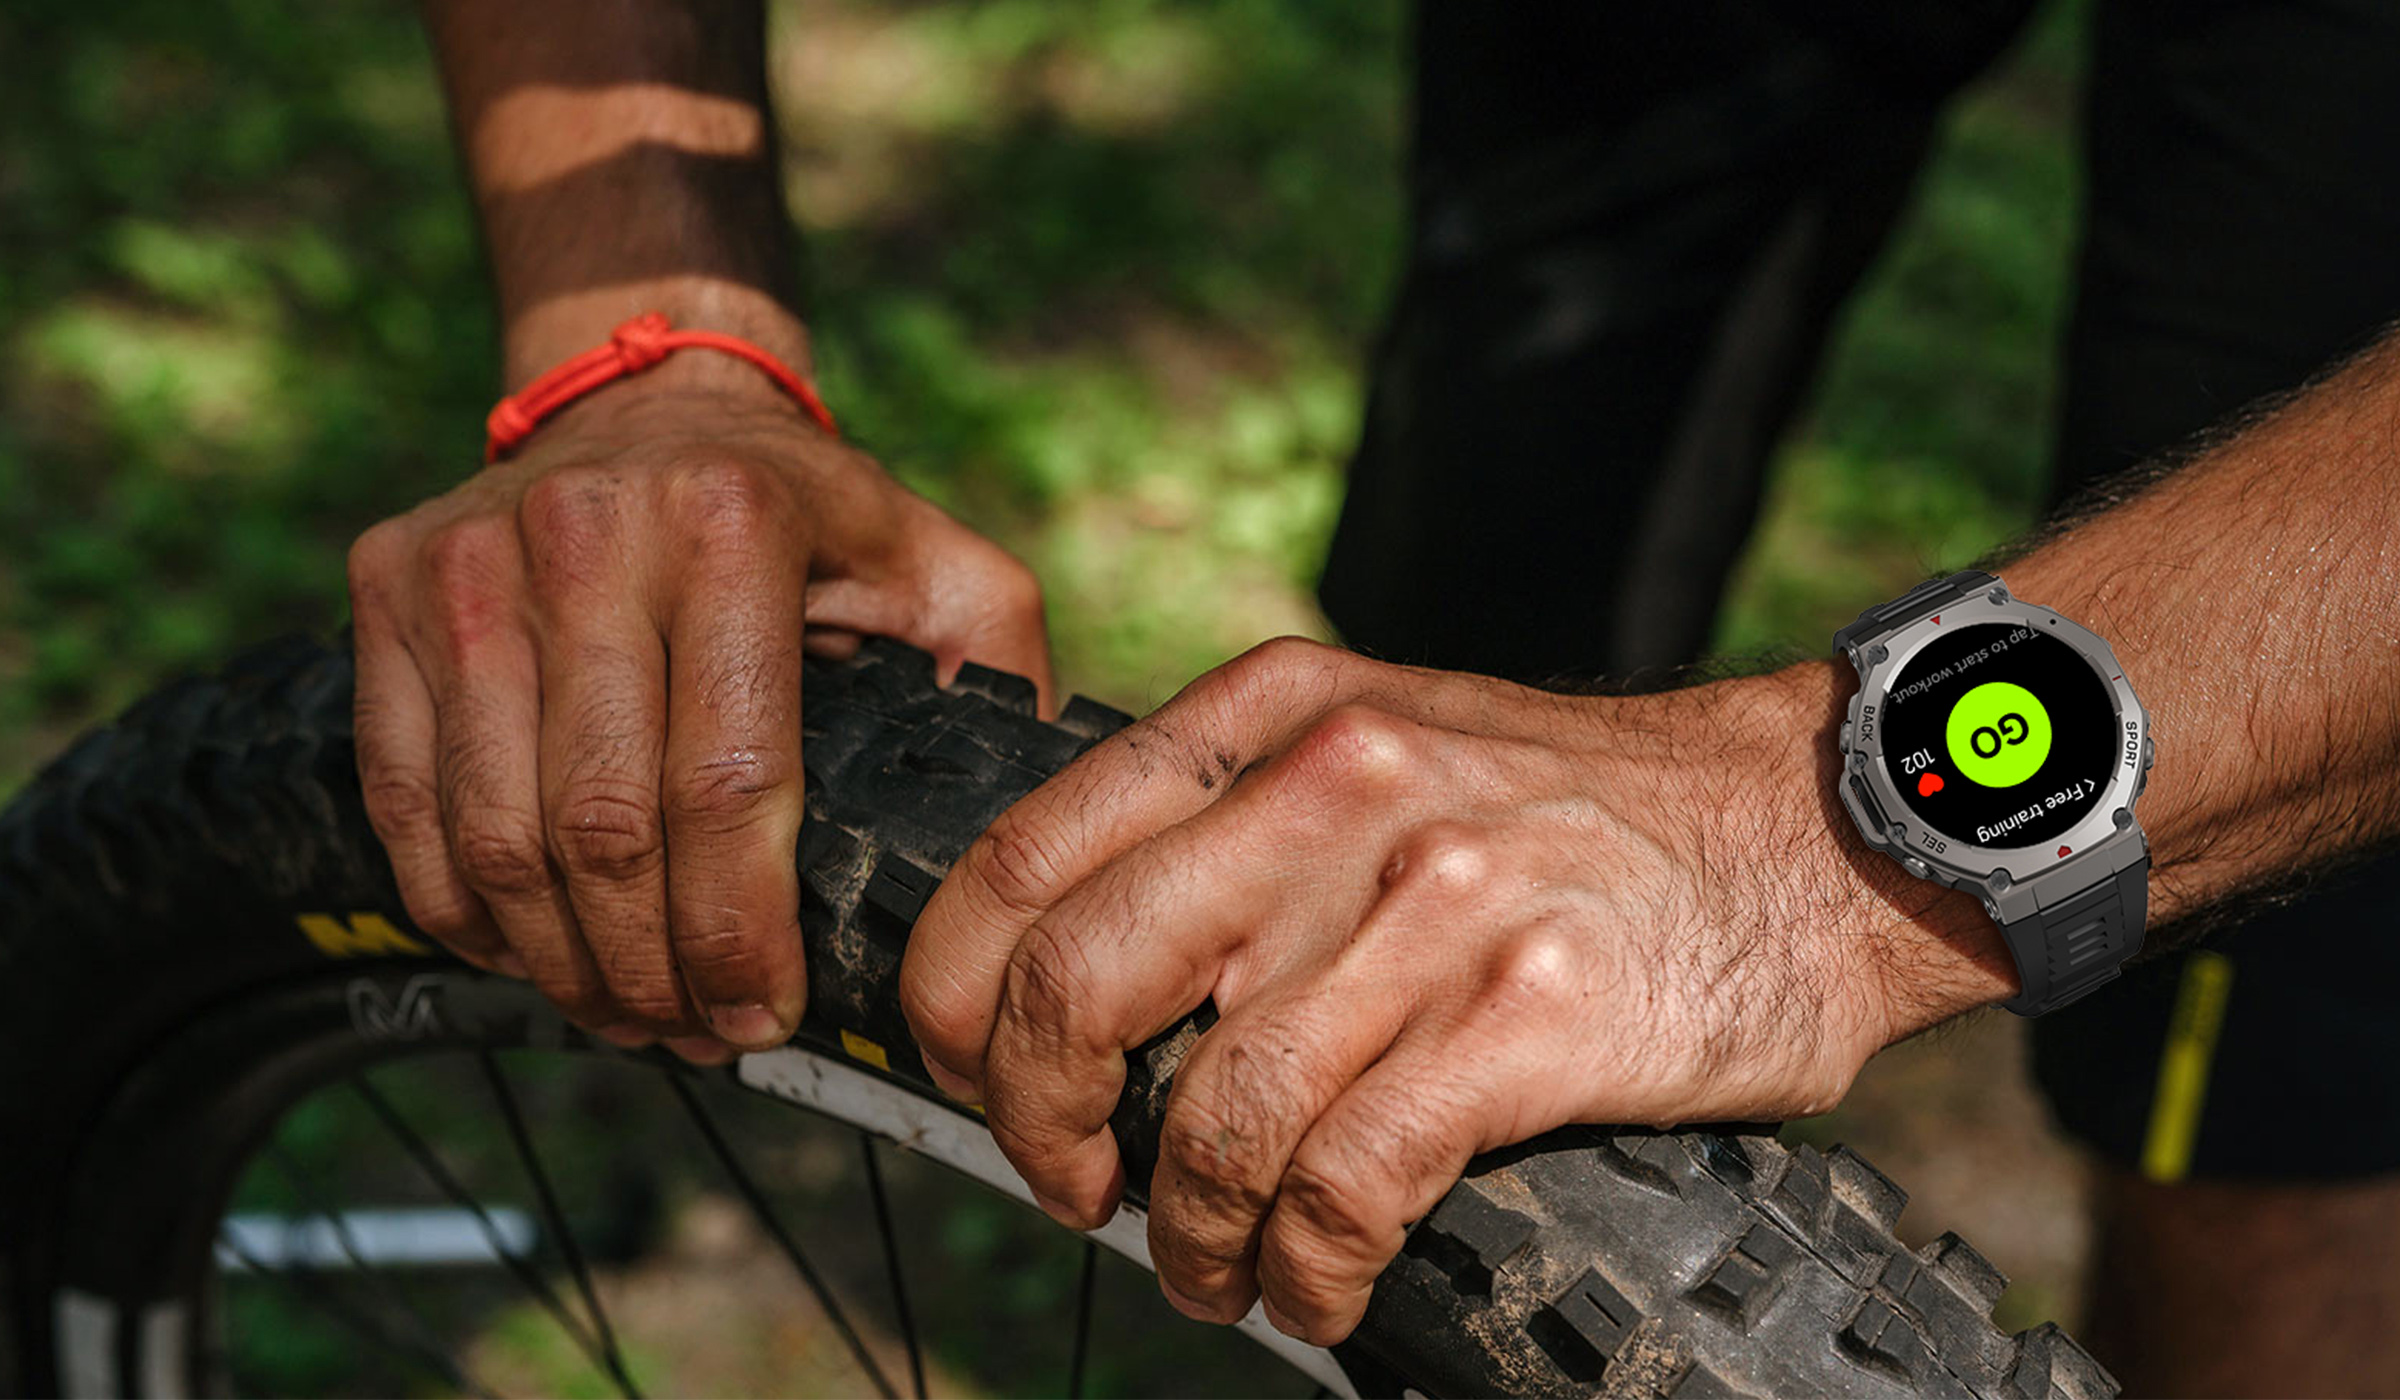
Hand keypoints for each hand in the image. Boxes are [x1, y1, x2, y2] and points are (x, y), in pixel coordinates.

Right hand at [350, 362, 1050, 1060]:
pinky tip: (531, 954)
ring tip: (627, 1015)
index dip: (741, 930)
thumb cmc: (807, 512)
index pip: (727, 782)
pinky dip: (461, 908)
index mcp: (732, 522)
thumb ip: (997, 676)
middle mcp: (586, 530)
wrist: (651, 397)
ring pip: (496, 832)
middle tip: (698, 1035)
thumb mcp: (935, 564)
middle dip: (654, 970)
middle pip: (602, 827)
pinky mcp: (386, 585)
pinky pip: (404, 797)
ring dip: (560, 963)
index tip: (766, 1013)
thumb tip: (1033, 833)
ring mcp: (467, 559)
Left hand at [901, 638, 1989, 1344]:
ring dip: (1186, 1230)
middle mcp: (1342, 783)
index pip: (1027, 855)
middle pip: (1079, 982)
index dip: (952, 995)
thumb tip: (1066, 967)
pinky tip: (1313, 1284)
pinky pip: (1350, 1178)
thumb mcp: (1382, 743)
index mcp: (1276, 713)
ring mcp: (1439, 896)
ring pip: (1217, 1110)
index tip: (964, 1075)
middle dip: (1034, 1122)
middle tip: (1064, 1184)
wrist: (1805, 828)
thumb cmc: (1574, 811)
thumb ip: (1232, 818)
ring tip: (1211, 1266)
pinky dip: (1306, 1264)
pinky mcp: (1532, 1011)